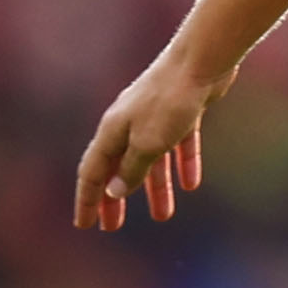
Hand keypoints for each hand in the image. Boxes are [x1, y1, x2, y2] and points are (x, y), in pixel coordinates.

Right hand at [72, 51, 221, 230]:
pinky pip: (179, 145)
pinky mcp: (182, 111)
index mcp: (113, 130)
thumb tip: (114, 193)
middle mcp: (129, 123)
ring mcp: (155, 116)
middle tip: (112, 227)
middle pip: (118, 167)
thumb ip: (132, 170)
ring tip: (163, 215)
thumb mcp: (148, 144)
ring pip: (151, 160)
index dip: (88, 200)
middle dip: (115, 199)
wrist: (202, 60)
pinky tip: (191, 185)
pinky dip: (182, 164)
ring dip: (155, 188)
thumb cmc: (170, 101)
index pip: (93, 172)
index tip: (85, 225)